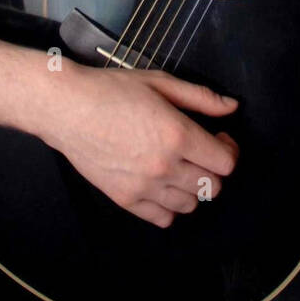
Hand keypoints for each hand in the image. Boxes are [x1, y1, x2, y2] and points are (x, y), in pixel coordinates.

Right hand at [42, 60, 238, 227]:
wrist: (67, 108)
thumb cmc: (112, 90)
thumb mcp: (160, 82)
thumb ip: (200, 97)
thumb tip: (232, 107)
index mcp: (178, 135)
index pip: (225, 162)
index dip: (229, 149)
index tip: (220, 138)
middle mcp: (165, 166)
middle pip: (212, 187)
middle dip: (214, 169)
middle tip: (202, 152)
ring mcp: (144, 187)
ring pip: (190, 205)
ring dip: (193, 187)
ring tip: (180, 166)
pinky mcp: (125, 200)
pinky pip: (163, 218)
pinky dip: (170, 206)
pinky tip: (162, 184)